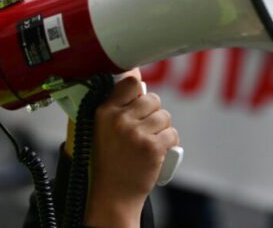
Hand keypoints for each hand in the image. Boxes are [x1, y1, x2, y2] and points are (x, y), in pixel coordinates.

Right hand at [84, 75, 178, 227]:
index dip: (139, 90)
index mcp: (104, 111)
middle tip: (146, 127)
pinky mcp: (153, 147)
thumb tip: (136, 79)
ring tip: (151, 140)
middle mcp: (120, 119)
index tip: (139, 99)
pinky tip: (161, 149)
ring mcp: (137, 133)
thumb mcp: (100, 129)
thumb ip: (115, 107)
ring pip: (164, 116)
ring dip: (163, 127)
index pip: (130, 83)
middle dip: (153, 112)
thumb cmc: (109, 160)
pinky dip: (170, 141)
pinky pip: (172, 133)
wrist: (113, 194)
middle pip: (152, 99)